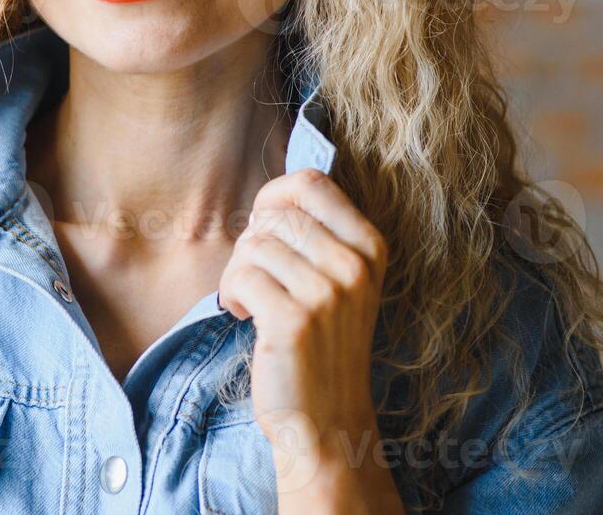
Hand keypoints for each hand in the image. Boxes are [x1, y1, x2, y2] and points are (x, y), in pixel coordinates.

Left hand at [217, 168, 402, 513]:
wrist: (328, 419)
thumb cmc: (323, 342)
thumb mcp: (340, 280)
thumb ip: (317, 234)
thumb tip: (275, 190)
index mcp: (370, 247)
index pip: (311, 183)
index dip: (274, 197)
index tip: (263, 227)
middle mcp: (354, 266)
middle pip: (275, 215)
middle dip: (252, 243)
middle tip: (257, 279)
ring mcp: (327, 293)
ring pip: (253, 245)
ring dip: (239, 273)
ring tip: (254, 302)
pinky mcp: (293, 321)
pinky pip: (241, 277)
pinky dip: (232, 295)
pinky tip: (247, 317)